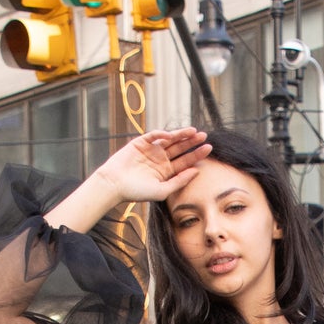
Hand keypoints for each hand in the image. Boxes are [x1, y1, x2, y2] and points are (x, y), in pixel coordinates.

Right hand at [96, 129, 210, 205]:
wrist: (115, 185)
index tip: (209, 148)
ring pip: (169, 140)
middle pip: (180, 149)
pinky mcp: (140, 143)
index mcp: (167, 172)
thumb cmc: (137, 192)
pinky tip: (170, 135)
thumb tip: (197, 171)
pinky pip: (153, 135)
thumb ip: (179, 181)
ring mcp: (151, 150)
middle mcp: (160, 160)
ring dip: (181, 135)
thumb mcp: (162, 190)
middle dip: (192, 142)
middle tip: (204, 136)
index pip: (185, 161)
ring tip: (193, 131)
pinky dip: (161, 134)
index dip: (197, 154)